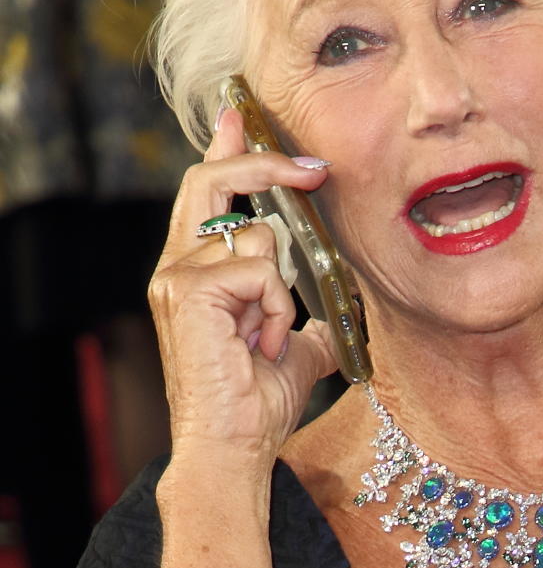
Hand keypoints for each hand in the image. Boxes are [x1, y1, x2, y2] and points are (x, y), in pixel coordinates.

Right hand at [149, 109, 339, 462]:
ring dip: (280, 290)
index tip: (241, 119)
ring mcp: (177, 278)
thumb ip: (308, 328)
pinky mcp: (188, 292)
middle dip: (265, 167)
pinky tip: (263, 344)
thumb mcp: (297, 355)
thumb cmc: (255, 408)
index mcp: (196, 273)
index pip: (206, 193)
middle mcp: (177, 268)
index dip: (226, 150)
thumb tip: (340, 324)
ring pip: (254, 236)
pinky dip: (275, 308)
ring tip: (269, 338)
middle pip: (213, 181)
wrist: (232, 448)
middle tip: (315, 170)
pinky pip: (258, 271)